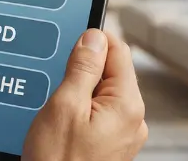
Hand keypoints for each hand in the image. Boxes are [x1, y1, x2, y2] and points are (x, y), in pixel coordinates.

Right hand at [22, 29, 146, 160]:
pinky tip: (60, 118)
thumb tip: (93, 38)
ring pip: (100, 90)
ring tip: (55, 105)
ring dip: (76, 88)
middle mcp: (133, 118)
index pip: (117, 51)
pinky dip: (78, 106)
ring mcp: (123, 132)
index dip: (90, 42)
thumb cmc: (57, 160)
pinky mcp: (110, 142)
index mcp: (126, 105)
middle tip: (54, 81)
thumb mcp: (64, 105)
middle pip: (110, 70)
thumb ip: (82, 68)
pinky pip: (97, 110)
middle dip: (80, 69)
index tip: (66, 43)